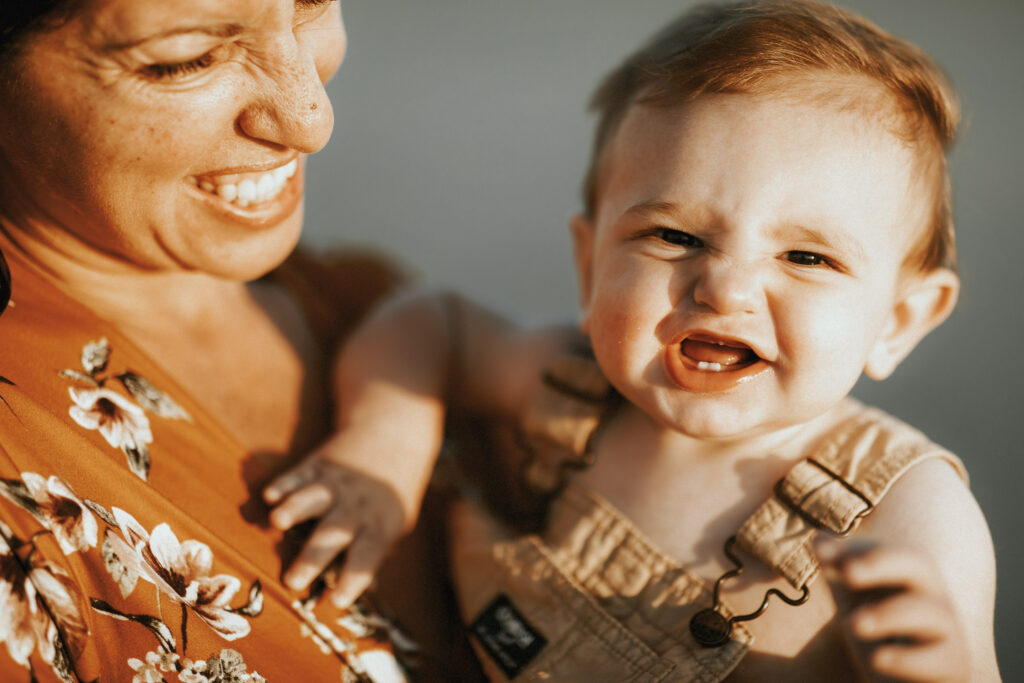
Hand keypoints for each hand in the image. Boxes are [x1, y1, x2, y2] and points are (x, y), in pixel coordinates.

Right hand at [264, 432, 417, 607]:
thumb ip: (371, 555)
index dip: (353, 578)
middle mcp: (356, 506)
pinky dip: (284, 484)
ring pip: (314, 498)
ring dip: (296, 509)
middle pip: (335, 533)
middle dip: (314, 557)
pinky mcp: (317, 464)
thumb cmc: (389, 495)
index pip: (367, 556)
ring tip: (278, 522)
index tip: (337, 601)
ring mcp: (335, 484)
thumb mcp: (394, 525)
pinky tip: (270, 496)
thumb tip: (350, 593)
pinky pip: (298, 475)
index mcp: (378, 526)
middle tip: (293, 581)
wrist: (391, 437)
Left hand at [817, 537, 969, 681]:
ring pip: (929, 613)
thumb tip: (819, 539)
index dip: (861, 549)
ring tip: (854, 624)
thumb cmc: (882, 630)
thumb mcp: (855, 597)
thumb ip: (839, 568)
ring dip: (889, 614)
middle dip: (882, 563)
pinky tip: (877, 659)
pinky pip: (938, 660)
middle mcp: (931, 595)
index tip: (823, 553)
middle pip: (919, 565)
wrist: (908, 678)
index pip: (889, 549)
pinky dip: (907, 659)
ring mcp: (946, 631)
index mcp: (909, 574)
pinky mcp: (951, 666)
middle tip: (848, 573)